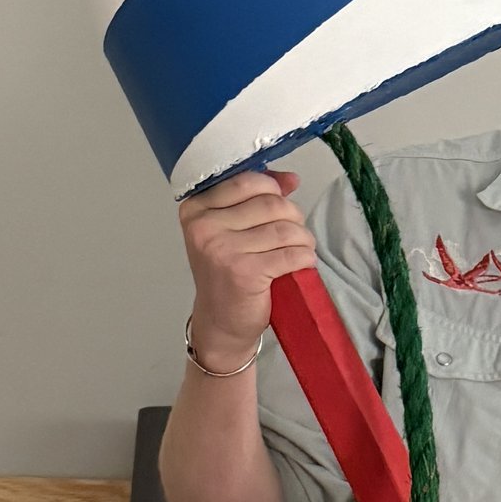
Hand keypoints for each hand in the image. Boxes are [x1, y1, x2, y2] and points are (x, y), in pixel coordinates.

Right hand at [178, 167, 315, 362]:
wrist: (220, 323)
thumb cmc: (227, 273)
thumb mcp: (231, 229)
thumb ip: (256, 198)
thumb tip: (291, 179)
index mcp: (195, 209)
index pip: (246, 182)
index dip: (273, 188)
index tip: (282, 200)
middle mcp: (204, 227)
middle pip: (271, 203)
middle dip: (293, 216)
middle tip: (294, 234)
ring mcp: (222, 250)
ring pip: (285, 228)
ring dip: (303, 239)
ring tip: (300, 250)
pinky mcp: (244, 272)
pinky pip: (290, 253)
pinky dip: (304, 258)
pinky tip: (302, 264)